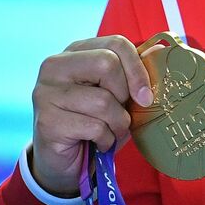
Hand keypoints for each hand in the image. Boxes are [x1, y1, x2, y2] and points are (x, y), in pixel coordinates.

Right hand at [30, 35, 154, 196]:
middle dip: (124, 95)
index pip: (115, 44)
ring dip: (117, 124)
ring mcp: (46, 93)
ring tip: (110, 132)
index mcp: (75, 52)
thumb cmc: (95, 121)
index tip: (146, 95)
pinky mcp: (46, 121)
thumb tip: (158, 51)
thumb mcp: (118, 94)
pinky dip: (105, 139)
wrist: (65, 160)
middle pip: (107, 63)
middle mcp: (55, 66)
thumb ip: (134, 72)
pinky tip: (97, 142)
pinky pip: (94, 127)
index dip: (137, 68)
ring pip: (103, 100)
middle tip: (120, 113)